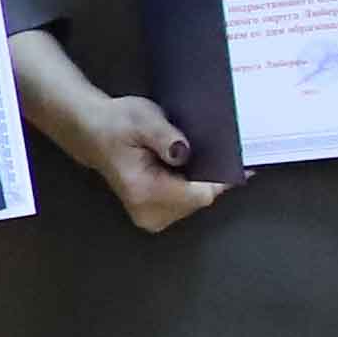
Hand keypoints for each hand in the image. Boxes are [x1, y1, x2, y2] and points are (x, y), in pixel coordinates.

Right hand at [72, 95, 226, 234]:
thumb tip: (185, 152)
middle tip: (217, 149)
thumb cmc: (116, 123)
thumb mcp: (142, 119)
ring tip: (197, 155)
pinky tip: (189, 166)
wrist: (92, 132)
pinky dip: (193, 185)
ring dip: (202, 181)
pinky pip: (187, 202)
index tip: (246, 164)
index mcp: (145, 191)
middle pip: (200, 200)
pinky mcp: (154, 215)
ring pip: (196, 202)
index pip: (199, 194)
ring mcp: (151, 218)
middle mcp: (149, 212)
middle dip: (211, 177)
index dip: (223, 179)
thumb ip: (166, 136)